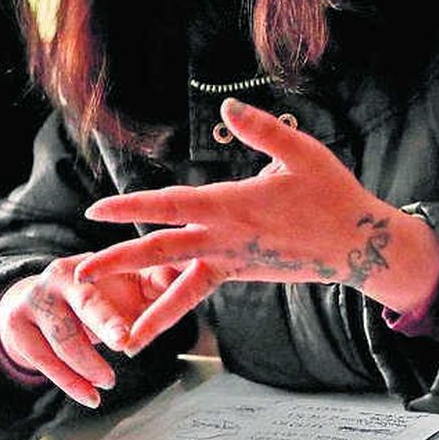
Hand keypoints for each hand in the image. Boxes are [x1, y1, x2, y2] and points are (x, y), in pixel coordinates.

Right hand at [0, 254, 181, 407]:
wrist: (33, 300)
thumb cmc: (92, 296)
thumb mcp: (123, 284)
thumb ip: (157, 283)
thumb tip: (193, 272)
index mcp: (89, 264)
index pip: (112, 279)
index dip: (130, 293)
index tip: (138, 321)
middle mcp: (59, 278)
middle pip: (85, 302)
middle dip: (105, 321)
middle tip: (124, 341)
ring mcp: (34, 302)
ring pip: (63, 337)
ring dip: (89, 363)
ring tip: (109, 381)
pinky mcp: (18, 327)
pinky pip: (43, 360)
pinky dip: (69, 382)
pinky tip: (89, 396)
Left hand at [78, 98, 438, 349]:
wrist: (361, 247)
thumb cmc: (333, 194)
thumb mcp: (301, 153)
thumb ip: (262, 130)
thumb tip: (228, 105)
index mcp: (231, 207)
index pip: (169, 206)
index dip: (131, 208)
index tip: (97, 211)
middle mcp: (224, 239)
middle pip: (159, 254)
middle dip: (116, 264)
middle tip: (77, 277)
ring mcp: (231, 262)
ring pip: (178, 286)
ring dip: (144, 308)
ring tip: (116, 334)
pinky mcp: (240, 273)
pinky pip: (198, 291)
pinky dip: (173, 305)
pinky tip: (148, 319)